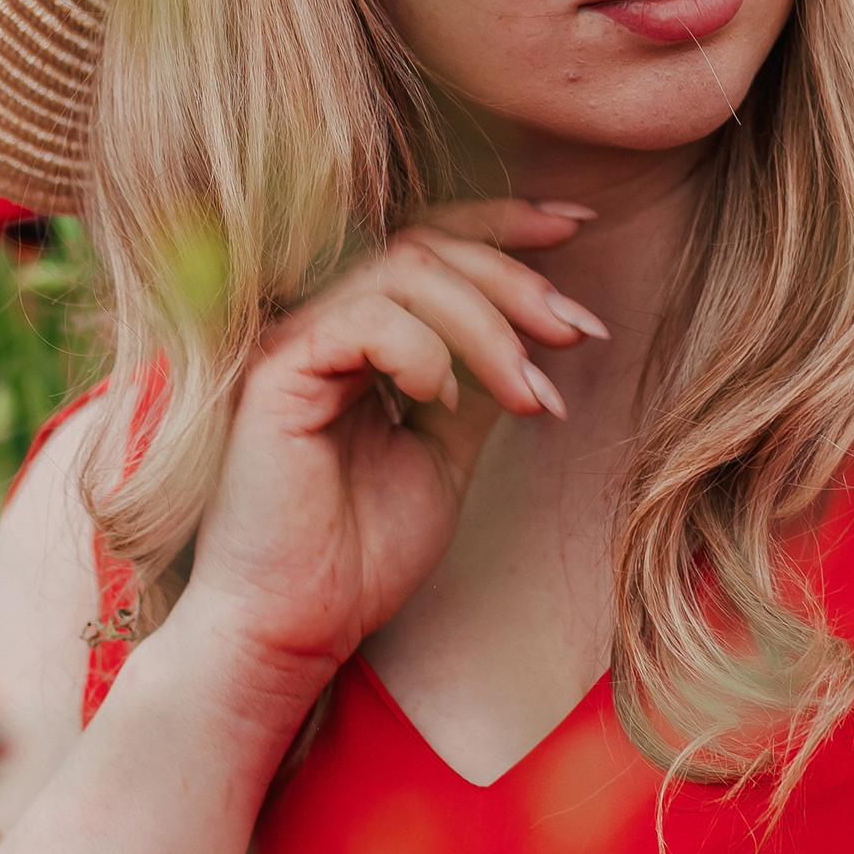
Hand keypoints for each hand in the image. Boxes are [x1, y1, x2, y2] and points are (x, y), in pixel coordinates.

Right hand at [177, 198, 606, 702]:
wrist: (299, 628)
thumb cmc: (361, 554)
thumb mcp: (445, 452)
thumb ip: (478, 380)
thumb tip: (540, 327)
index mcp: (355, 336)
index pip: (427, 244)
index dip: (502, 224)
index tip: (579, 226)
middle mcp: (317, 323)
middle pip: (425, 245)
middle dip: (514, 278)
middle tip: (576, 329)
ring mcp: (291, 342)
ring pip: (402, 271)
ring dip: (487, 324)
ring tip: (528, 394)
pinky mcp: (274, 372)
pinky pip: (363, 319)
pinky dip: (424, 350)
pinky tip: (446, 402)